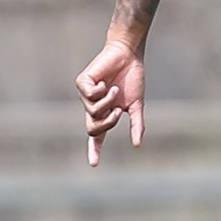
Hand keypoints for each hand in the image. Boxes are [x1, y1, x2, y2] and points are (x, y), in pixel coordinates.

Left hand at [75, 39, 145, 165]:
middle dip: (107, 123)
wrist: (128, 56)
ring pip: (92, 111)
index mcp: (105, 113)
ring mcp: (86, 95)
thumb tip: (138, 144)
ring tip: (114, 89)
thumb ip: (136, 124)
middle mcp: (93, 106)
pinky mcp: (83, 83)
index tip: (94, 164)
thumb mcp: (136, 105)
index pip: (97, 136)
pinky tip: (105, 82)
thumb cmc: (132, 79)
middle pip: (92, 128)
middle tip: (117, 113)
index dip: (95, 150)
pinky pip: (88, 95)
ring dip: (107, 102)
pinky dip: (100, 91)